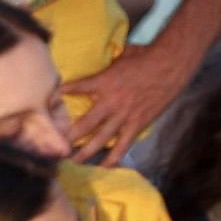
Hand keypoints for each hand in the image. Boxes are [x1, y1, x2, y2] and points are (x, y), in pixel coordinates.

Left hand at [63, 24, 201, 161]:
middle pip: (86, 123)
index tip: (51, 98)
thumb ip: (108, 64)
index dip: (64, 92)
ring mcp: (124, 115)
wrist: (169, 65)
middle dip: (71, 136)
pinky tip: (106, 166)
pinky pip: (123, 144)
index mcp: (104, 81)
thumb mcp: (121, 54)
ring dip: (87, 151)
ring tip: (75, 160)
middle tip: (58, 146)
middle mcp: (111, 102)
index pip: (78, 87)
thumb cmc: (145, 56)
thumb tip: (100, 58)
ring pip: (102, 138)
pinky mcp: (137, 124)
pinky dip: (114, 156)